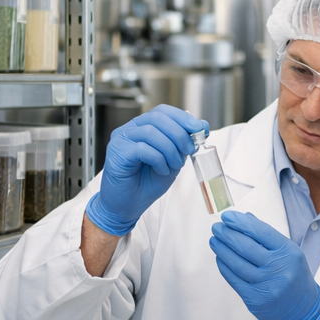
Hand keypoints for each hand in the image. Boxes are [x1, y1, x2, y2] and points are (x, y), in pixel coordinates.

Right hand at [85, 106, 207, 235]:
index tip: (199, 129)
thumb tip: (201, 125)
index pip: (162, 111)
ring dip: (170, 149)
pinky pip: (142, 149)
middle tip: (189, 150)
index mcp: (142, 127)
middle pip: (157, 118)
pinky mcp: (117, 153)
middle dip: (179, 133)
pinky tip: (162, 170)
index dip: (182, 118)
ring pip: (151, 132)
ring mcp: (121, 140)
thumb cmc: (146, 183)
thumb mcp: (172, 160)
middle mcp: (129, 130)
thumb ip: (183, 144)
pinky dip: (158, 160)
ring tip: (175, 165)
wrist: (126, 207)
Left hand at [209, 210, 319, 319]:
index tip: (227, 216)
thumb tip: (245, 218)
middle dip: (228, 235)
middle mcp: (278, 269)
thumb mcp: (289, 252)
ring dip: (222, 249)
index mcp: (288, 253)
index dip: (241, 223)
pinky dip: (224, 266)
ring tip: (214, 240)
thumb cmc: (293, 275)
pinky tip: (220, 257)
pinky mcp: (254, 299)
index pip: (261, 232)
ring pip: (237, 263)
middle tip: (217, 227)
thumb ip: (267, 236)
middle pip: (246, 247)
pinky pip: (234, 279)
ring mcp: (266, 286)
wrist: (302, 309)